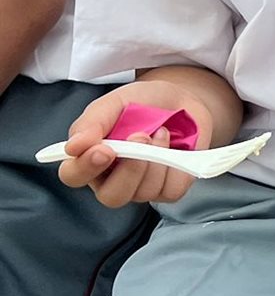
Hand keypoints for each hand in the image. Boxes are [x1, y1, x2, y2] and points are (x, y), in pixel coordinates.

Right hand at [57, 78, 210, 207]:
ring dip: (155, 159)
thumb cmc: (141, 103)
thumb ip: (92, 123)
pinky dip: (175, 167)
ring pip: (144, 193)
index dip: (85, 168)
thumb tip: (73, 147)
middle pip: (111, 196)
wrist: (180, 98)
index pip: (74, 176)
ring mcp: (142, 187)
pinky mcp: (169, 188)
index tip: (104, 150)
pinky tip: (175, 147)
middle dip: (129, 170)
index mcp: (89, 158)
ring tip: (161, 130)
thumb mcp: (113, 103)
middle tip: (141, 136)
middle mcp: (112, 179)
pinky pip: (170, 190)